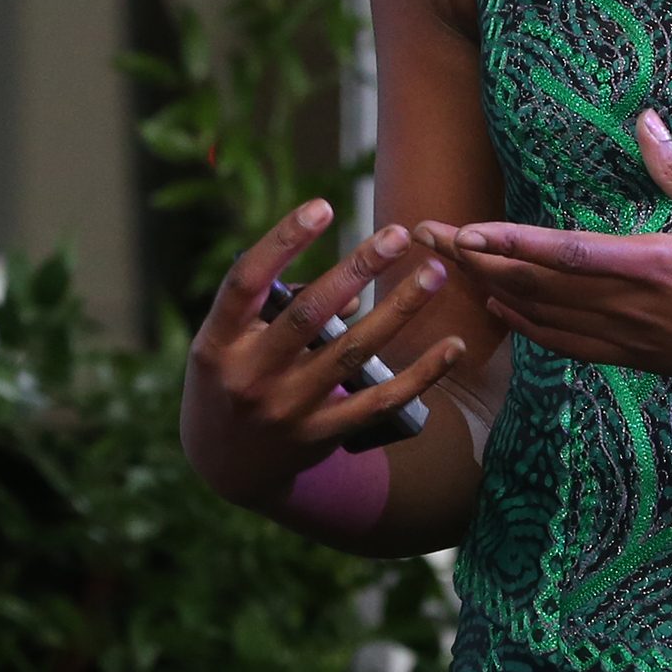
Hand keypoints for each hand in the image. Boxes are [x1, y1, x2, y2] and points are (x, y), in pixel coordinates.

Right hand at [181, 199, 466, 510]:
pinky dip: (422, 374)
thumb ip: (280, 308)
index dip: (283, 241)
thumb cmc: (231, 379)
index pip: (246, 281)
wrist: (224, 465)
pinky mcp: (321, 436)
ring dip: (398, 309)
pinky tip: (453, 346)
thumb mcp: (232, 341)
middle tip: (398, 234)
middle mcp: (249, 375)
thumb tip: (354, 290)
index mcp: (218, 341)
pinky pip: (380, 400)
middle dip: (357, 269)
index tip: (323, 206)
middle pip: (309, 314)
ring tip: (433, 273)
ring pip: (353, 352)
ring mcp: (287, 408)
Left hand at [423, 110, 671, 382]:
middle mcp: (626, 304)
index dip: (509, 242)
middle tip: (427, 235)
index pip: (563, 252)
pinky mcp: (629, 356)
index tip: (466, 230)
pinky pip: (564, 343)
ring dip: (489, 287)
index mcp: (650, 263)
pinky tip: (501, 308)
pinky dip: (525, 325)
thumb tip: (646, 119)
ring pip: (540, 313)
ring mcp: (623, 336)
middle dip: (476, 259)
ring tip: (447, 266)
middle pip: (534, 282)